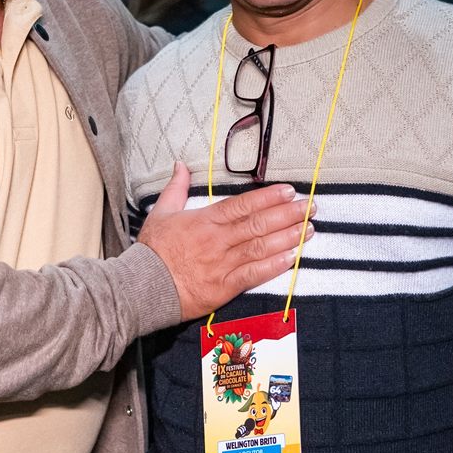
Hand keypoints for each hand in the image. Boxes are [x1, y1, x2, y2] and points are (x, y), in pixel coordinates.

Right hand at [138, 163, 312, 320]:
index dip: (268, 197)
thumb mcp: (160, 213)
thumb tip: (180, 165)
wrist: (142, 287)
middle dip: (287, 214)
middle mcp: (217, 240)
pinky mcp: (224, 287)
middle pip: (258, 224)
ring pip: (261, 247)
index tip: (288, 191)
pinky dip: (274, 266)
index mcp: (204, 220)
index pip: (243, 205)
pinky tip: (292, 257)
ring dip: (287, 237)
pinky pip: (253, 274)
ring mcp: (222, 263)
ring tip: (309, 229)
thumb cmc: (152, 251)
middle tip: (309, 207)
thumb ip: (176, 188)